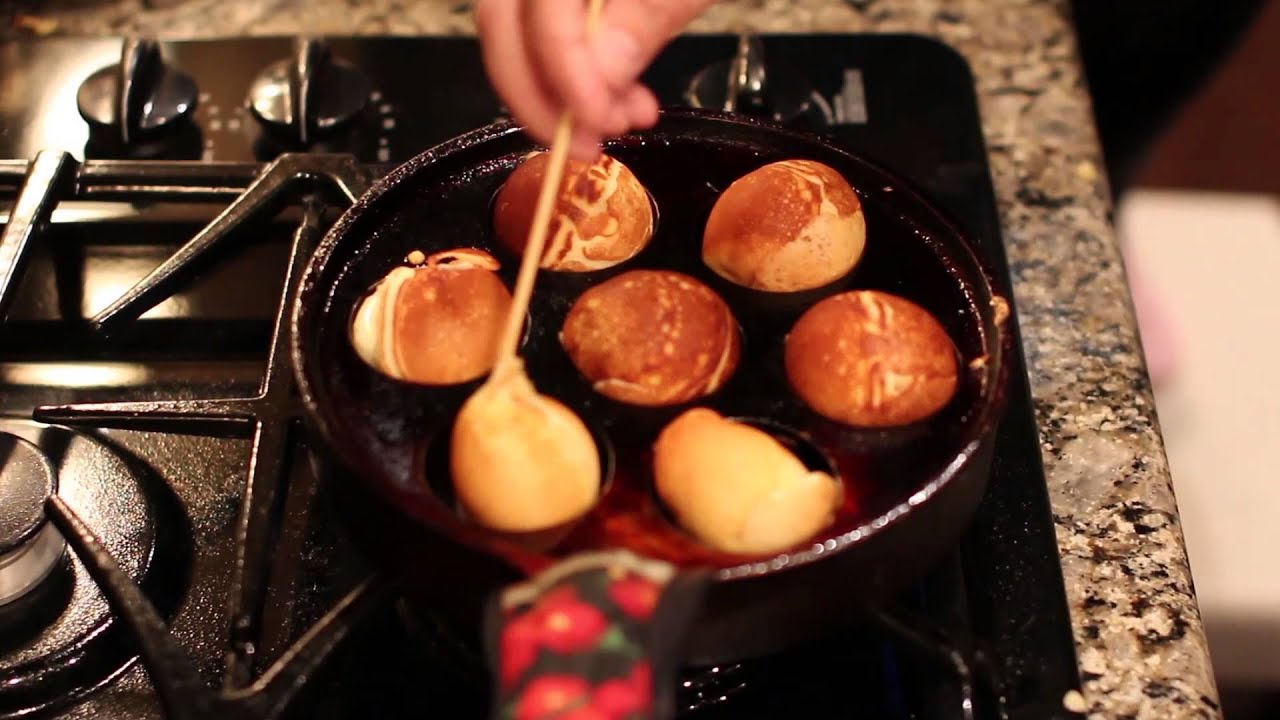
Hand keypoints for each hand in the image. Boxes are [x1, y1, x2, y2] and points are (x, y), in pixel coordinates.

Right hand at [476, 0, 716, 159]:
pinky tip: (615, 86)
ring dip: (558, 86)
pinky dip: (573, 62)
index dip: (562, 70)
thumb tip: (600, 79)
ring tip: (619, 115)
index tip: (599, 121)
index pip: (540, 6)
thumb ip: (650, 12)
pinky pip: (547, 20)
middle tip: (590, 142)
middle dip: (542, 93)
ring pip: (517, 24)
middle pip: (504, 17)